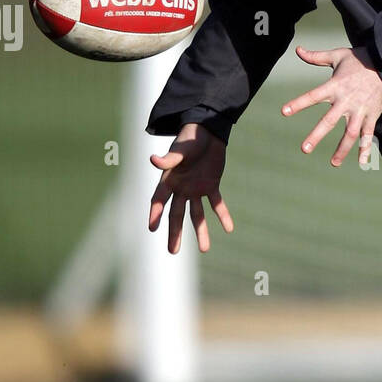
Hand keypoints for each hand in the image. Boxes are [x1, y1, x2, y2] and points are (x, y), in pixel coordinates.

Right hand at [148, 122, 233, 253]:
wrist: (208, 130)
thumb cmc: (190, 137)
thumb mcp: (180, 149)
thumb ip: (169, 159)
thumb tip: (152, 159)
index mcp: (169, 179)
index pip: (160, 200)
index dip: (155, 213)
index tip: (152, 228)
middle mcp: (181, 188)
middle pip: (176, 214)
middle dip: (175, 232)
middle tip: (172, 251)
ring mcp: (196, 188)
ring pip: (197, 214)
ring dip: (200, 230)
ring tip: (205, 249)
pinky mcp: (211, 185)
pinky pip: (217, 203)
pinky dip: (223, 215)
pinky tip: (229, 228)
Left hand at [281, 44, 381, 166]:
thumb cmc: (361, 58)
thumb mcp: (338, 54)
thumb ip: (316, 56)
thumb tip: (297, 50)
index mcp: (335, 86)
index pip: (313, 96)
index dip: (298, 103)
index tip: (284, 112)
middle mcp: (347, 100)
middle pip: (329, 121)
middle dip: (317, 135)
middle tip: (304, 149)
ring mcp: (361, 110)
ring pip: (351, 134)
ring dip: (342, 149)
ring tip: (333, 163)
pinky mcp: (373, 114)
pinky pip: (369, 134)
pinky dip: (366, 149)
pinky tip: (362, 162)